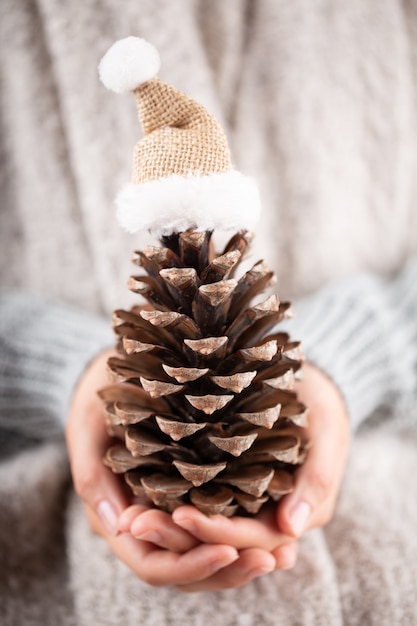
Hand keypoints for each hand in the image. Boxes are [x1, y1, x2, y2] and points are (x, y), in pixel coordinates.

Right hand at [66, 349, 295, 590]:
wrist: (118, 372)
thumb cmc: (99, 393)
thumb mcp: (87, 424)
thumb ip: (91, 473)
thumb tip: (116, 527)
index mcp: (116, 516)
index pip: (152, 563)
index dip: (189, 564)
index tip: (228, 550)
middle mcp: (145, 525)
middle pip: (185, 569)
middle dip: (227, 569)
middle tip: (271, 557)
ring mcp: (170, 513)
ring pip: (204, 555)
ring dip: (242, 559)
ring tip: (285, 552)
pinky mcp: (192, 496)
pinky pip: (217, 528)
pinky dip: (245, 536)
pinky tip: (281, 530)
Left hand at [152, 361, 348, 579]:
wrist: (306, 380)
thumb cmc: (320, 401)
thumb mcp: (328, 431)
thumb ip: (318, 479)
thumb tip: (292, 530)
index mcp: (295, 514)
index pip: (254, 539)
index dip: (218, 532)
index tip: (180, 516)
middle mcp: (266, 519)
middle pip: (223, 544)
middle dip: (180, 538)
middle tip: (135, 524)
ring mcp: (244, 507)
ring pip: (206, 534)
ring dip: (169, 533)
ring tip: (129, 521)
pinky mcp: (225, 489)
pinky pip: (198, 509)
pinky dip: (170, 510)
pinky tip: (138, 503)